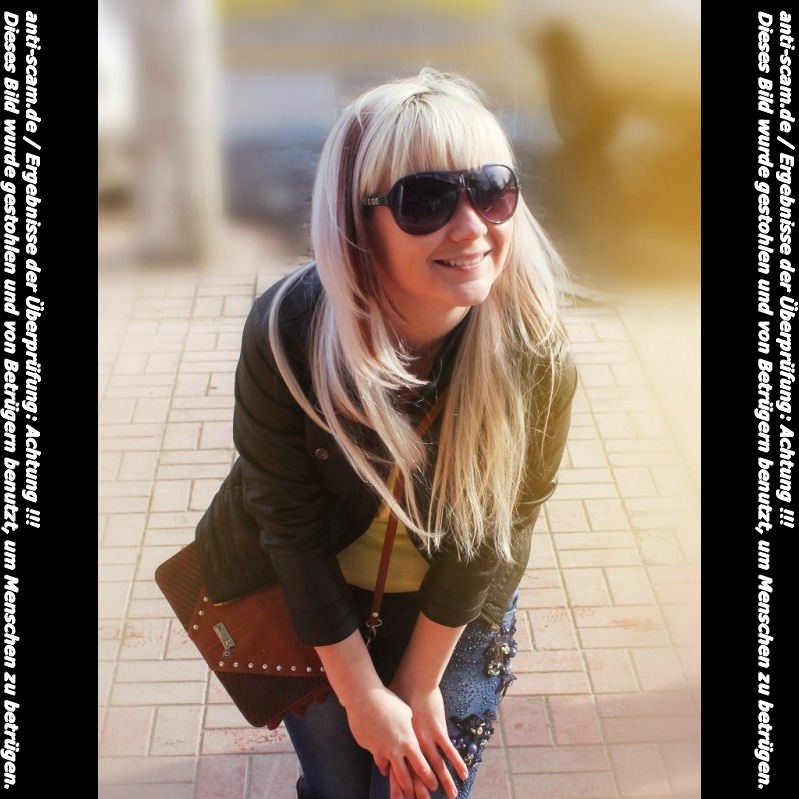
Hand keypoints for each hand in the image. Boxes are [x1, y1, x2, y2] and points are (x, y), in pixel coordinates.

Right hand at [343, 685, 438, 797]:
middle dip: (409, 789)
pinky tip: (382, 763)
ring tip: (395, 783)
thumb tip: (410, 730)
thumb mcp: (406, 712)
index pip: (421, 766)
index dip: (428, 778)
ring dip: (392, 777)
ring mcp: (379, 749)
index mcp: (408, 741)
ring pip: (387, 769)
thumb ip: (410, 725)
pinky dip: (380, 760)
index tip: (433, 786)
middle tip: (414, 796)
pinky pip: (375, 756)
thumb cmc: (389, 700)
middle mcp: (394, 749)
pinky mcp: (367, 745)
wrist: (365, 698)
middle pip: (404, 776)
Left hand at [390, 683, 468, 798]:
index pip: (399, 771)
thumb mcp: (384, 720)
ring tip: (451, 796)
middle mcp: (412, 745)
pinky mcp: (437, 730)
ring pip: (436, 765)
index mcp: (397, 743)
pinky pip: (449, 750)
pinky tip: (464, 774)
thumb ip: (381, 744)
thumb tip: (381, 762)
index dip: (402, 787)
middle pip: (417, 773)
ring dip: (445, 782)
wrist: (410, 681)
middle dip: (423, 791)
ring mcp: (426, 739)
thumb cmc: (393, 697)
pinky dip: (457, 763)